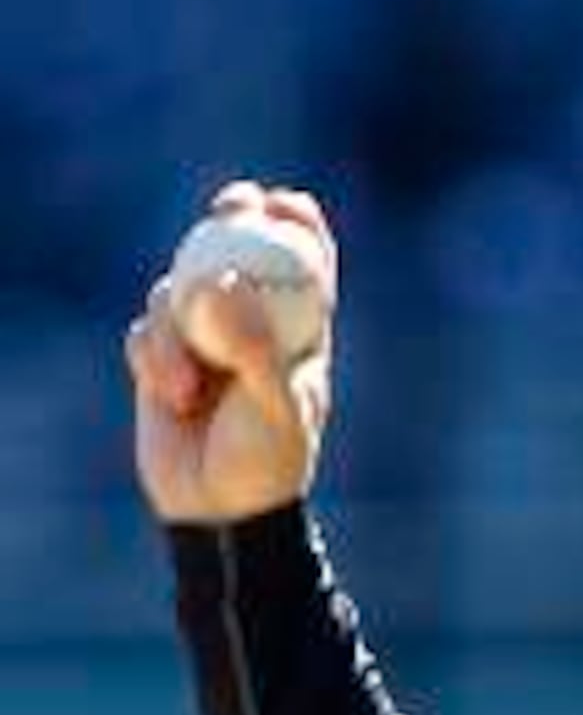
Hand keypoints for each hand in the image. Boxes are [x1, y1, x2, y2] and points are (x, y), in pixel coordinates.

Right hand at [126, 181, 336, 525]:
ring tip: (190, 387)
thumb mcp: (273, 403)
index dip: (296, 224)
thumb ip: (252, 346)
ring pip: (179, 289)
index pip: (305, 262)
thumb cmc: (266, 460)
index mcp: (301, 331)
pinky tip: (170, 395)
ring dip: (176, 331)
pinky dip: (152, 356)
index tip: (282, 204)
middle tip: (229, 209)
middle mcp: (253, 325)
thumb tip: (219, 285)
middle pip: (237, 250)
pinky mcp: (163, 356)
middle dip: (230, 221)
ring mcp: (205, 338)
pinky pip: (145, 329)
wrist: (218, 510)